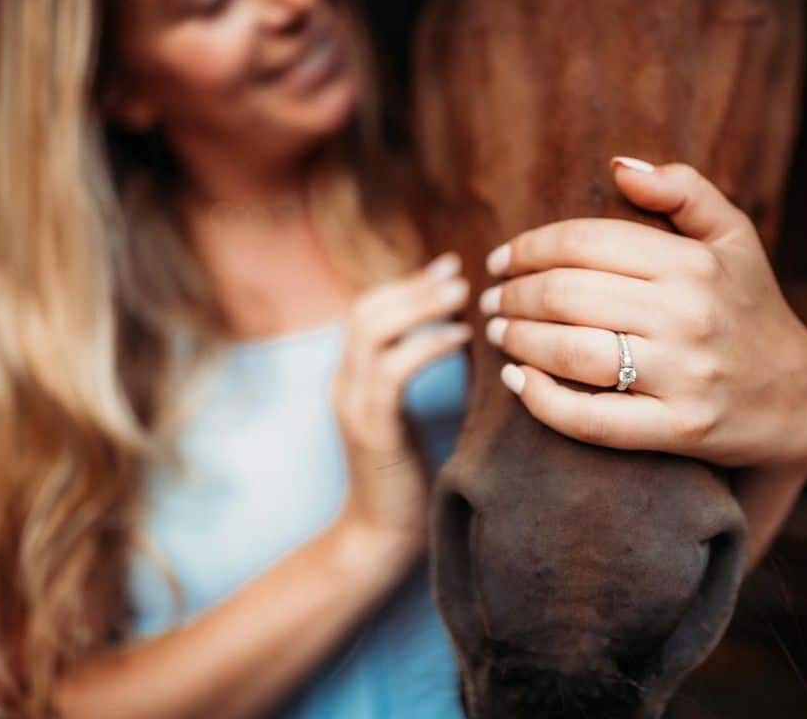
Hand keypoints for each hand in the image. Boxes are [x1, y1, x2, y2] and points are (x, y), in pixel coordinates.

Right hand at [332, 252, 471, 567]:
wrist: (380, 540)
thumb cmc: (409, 482)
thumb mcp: (411, 418)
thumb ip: (419, 378)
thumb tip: (461, 333)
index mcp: (351, 379)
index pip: (367, 310)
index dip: (406, 283)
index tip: (450, 266)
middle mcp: (343, 385)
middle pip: (365, 310)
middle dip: (413, 285)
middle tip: (460, 272)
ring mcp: (352, 405)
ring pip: (372, 330)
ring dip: (419, 305)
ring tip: (462, 294)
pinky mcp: (371, 429)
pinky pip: (393, 370)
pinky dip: (426, 346)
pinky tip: (460, 339)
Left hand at [481, 157, 806, 473]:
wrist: (795, 396)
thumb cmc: (747, 306)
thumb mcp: (733, 236)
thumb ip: (683, 189)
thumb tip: (617, 166)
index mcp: (693, 263)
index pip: (584, 242)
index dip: (528, 248)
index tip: (500, 260)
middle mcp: (688, 316)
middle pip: (567, 295)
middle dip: (514, 295)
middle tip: (491, 300)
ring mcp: (683, 376)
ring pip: (571, 352)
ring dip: (518, 340)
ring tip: (497, 333)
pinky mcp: (677, 429)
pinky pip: (591, 419)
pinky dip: (541, 400)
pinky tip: (516, 381)